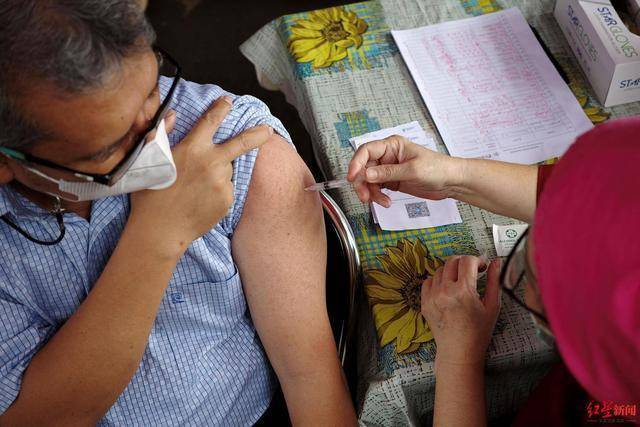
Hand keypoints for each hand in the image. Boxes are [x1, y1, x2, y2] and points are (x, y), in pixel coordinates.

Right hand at [129, 96, 272, 254]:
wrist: (160, 230)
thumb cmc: (150, 194)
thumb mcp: (149, 158)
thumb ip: (162, 133)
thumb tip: (174, 114)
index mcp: (192, 148)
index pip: (211, 121)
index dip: (221, 109)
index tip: (229, 101)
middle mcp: (212, 162)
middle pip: (241, 143)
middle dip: (257, 134)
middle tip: (269, 130)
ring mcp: (222, 182)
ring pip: (226, 170)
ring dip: (217, 173)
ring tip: (195, 188)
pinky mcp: (227, 199)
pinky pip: (226, 189)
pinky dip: (217, 191)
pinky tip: (200, 200)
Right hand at [347, 135, 463, 206]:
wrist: (451, 182)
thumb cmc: (438, 168)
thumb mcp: (412, 170)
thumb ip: (388, 173)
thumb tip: (366, 174)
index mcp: (392, 145)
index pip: (366, 151)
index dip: (356, 163)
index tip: (353, 177)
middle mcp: (387, 156)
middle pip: (364, 168)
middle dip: (362, 183)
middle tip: (365, 197)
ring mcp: (388, 169)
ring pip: (368, 181)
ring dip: (371, 193)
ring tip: (381, 202)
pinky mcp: (391, 181)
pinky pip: (376, 189)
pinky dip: (378, 197)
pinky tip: (386, 202)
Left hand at [421, 256, 501, 366]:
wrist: (459, 351)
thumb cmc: (478, 331)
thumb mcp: (492, 306)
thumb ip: (494, 280)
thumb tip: (496, 262)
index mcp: (464, 291)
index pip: (467, 261)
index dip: (477, 260)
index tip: (481, 267)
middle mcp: (445, 291)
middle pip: (452, 261)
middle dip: (464, 263)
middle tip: (471, 272)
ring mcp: (432, 296)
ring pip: (440, 270)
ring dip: (451, 271)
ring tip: (460, 283)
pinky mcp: (424, 302)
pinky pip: (428, 281)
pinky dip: (438, 281)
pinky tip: (447, 289)